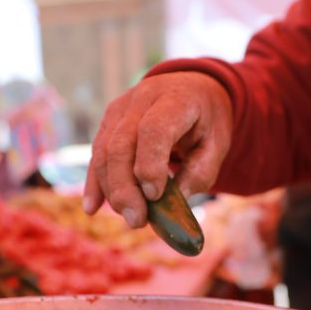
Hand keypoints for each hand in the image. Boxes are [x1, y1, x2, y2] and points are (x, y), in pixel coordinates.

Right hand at [83, 72, 232, 227]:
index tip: (155, 195)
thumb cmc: (206, 121)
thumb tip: (170, 205)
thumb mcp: (217, 144)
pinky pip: (95, 156)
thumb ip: (199, 173)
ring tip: (132, 218)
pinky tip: (92, 208)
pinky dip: (94, 184)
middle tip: (138, 220)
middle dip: (125, 188)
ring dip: (112, 190)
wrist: (190, 89)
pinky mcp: (107, 124)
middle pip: (120, 145)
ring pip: (103, 153)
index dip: (149, 165)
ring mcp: (118, 110)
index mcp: (174, 99)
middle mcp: (141, 99)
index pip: (153, 130)